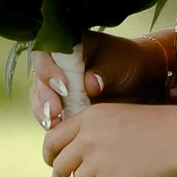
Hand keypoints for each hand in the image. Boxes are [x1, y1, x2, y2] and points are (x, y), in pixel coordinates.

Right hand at [28, 32, 165, 126]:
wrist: (138, 80)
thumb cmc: (127, 64)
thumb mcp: (119, 64)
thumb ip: (104, 73)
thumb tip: (89, 84)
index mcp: (67, 45)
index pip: (46, 54)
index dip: (49, 71)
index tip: (64, 88)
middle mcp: (55, 64)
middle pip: (38, 78)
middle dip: (44, 96)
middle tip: (53, 112)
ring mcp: (55, 84)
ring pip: (39, 98)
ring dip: (43, 111)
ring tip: (53, 124)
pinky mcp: (60, 104)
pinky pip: (48, 113)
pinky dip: (51, 122)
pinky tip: (57, 131)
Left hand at [42, 100, 176, 176]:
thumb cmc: (166, 129)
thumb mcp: (124, 119)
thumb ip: (101, 135)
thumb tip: (86, 164)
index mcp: (90, 117)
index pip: (53, 140)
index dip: (51, 158)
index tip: (56, 169)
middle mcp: (88, 138)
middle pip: (59, 168)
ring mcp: (98, 163)